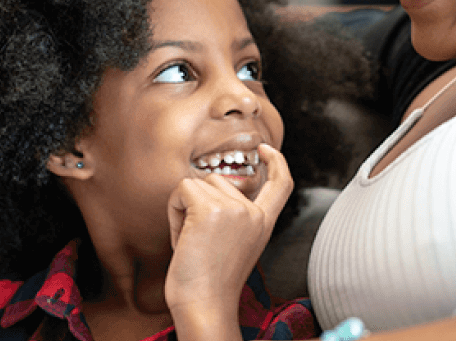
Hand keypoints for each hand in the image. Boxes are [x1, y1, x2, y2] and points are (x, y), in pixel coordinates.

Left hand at [165, 143, 293, 338]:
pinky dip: (174, 212)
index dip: (276, 162)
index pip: (281, 184)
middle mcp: (253, 213)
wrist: (204, 304)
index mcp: (263, 224)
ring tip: (191, 242)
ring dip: (184, 209)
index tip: (265, 150)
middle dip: (199, 203)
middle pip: (218, 181)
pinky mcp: (210, 208)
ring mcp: (234, 209)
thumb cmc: (210, 283)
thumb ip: (235, 218)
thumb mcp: (236, 246)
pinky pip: (182, 190)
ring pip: (197, 184)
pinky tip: (182, 238)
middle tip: (198, 241)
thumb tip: (212, 189)